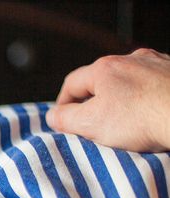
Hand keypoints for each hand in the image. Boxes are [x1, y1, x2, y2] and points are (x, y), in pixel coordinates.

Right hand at [46, 48, 169, 152]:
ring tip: (124, 125)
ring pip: (128, 83)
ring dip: (122, 101)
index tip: (63, 121)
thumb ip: (66, 119)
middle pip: (101, 82)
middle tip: (93, 126)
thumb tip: (54, 116)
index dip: (63, 104)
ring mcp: (157, 64)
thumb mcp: (92, 124)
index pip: (72, 84)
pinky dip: (147, 100)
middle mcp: (131, 59)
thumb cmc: (144, 119)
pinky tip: (150, 117)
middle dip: (94, 103)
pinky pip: (152, 87)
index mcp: (104, 68)